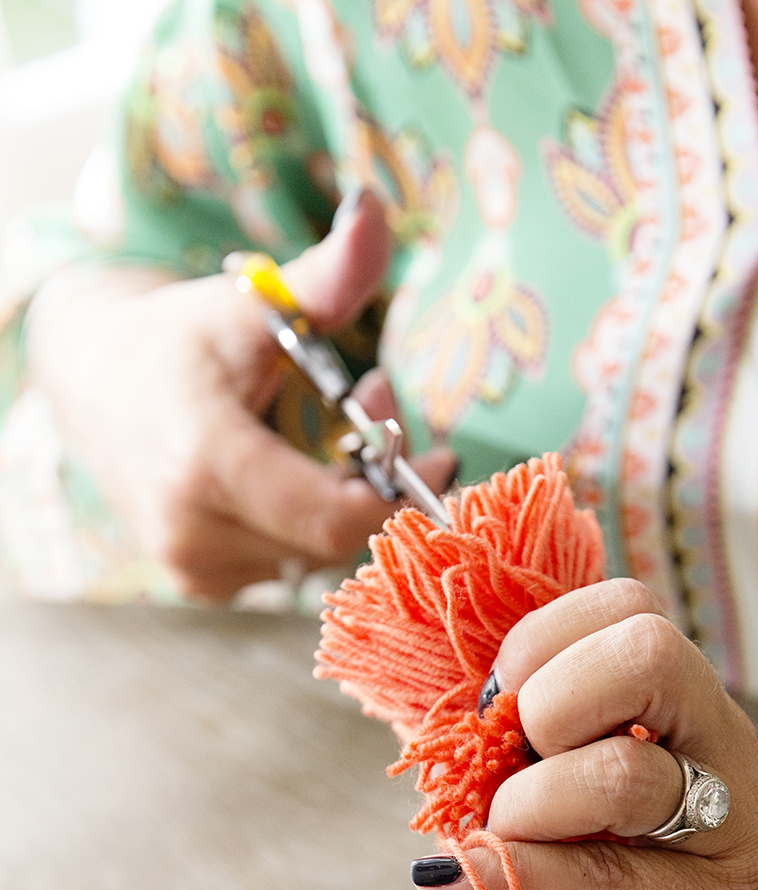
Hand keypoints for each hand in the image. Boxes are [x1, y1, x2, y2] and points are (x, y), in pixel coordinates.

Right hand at [26, 191, 455, 601]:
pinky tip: (294, 472)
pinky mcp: (201, 583)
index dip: (400, 493)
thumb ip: (325, 274)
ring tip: (330, 432)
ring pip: (315, 556)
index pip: (335, 520)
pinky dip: (306, 524)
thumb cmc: (181, 339)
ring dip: (344, 501)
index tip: (441, 452)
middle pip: (335, 538)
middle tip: (374, 405)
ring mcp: (194, 566)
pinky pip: (286, 565)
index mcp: (207, 462)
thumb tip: (377, 213)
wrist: (91, 383)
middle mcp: (193, 529)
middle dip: (376, 480)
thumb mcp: (253, 299)